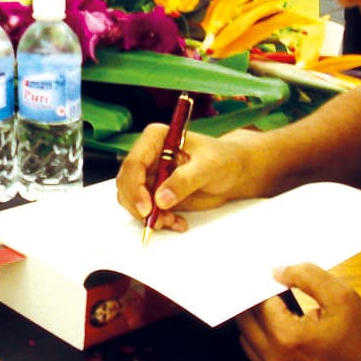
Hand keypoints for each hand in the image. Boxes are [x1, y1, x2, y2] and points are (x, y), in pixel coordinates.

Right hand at [115, 124, 254, 233]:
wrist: (233, 173)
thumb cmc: (224, 160)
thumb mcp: (208, 167)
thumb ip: (185, 180)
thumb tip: (160, 199)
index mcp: (156, 139)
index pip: (134, 162)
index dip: (135, 186)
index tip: (147, 207)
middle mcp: (148, 155)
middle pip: (127, 182)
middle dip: (139, 205)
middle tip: (158, 220)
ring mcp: (150, 175)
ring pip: (132, 199)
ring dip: (148, 215)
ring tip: (172, 221)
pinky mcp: (155, 192)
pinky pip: (145, 210)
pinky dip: (157, 220)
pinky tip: (176, 221)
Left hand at [236, 263, 360, 360]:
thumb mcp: (342, 296)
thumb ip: (306, 275)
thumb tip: (276, 271)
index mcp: (289, 339)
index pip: (258, 304)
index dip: (258, 284)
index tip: (259, 271)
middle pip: (246, 323)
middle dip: (252, 301)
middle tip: (261, 284)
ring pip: (247, 342)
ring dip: (254, 322)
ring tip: (271, 303)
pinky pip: (259, 359)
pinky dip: (262, 341)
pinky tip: (278, 325)